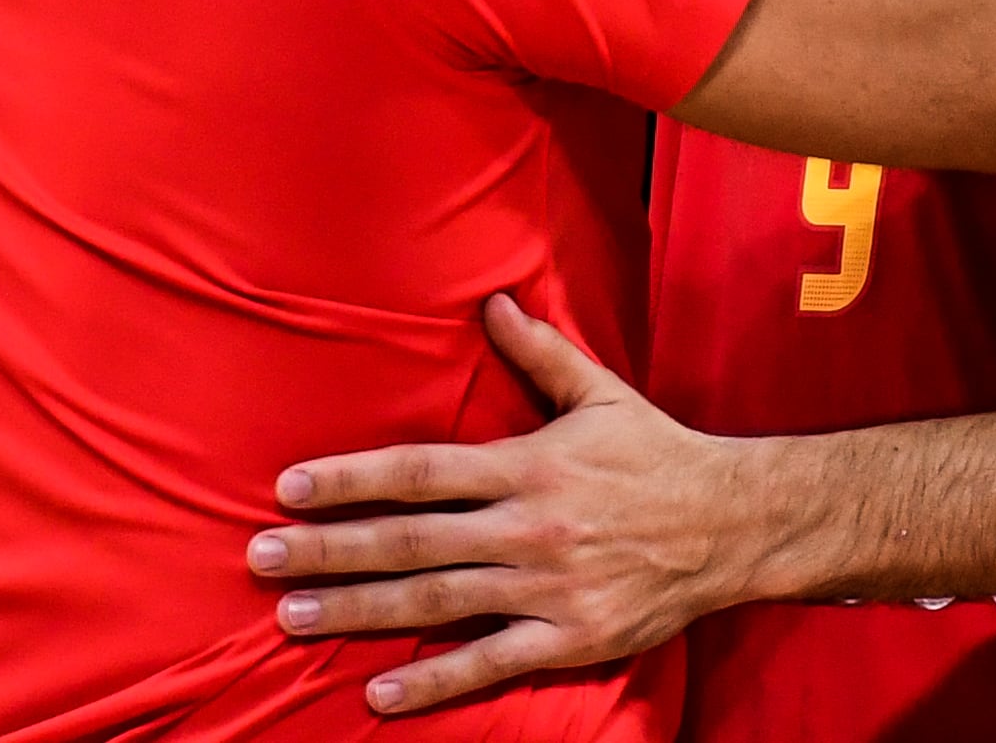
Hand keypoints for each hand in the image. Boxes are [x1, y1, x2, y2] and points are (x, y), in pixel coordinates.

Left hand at [249, 294, 766, 715]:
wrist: (736, 524)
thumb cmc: (659, 455)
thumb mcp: (601, 393)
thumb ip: (540, 352)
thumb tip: (492, 301)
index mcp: (529, 464)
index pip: (421, 471)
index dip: (350, 478)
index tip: (289, 488)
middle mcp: (529, 526)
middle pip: (410, 540)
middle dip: (330, 550)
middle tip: (259, 558)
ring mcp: (547, 586)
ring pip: (436, 601)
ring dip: (359, 611)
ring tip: (293, 618)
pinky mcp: (569, 638)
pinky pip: (490, 662)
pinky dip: (433, 682)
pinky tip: (378, 693)